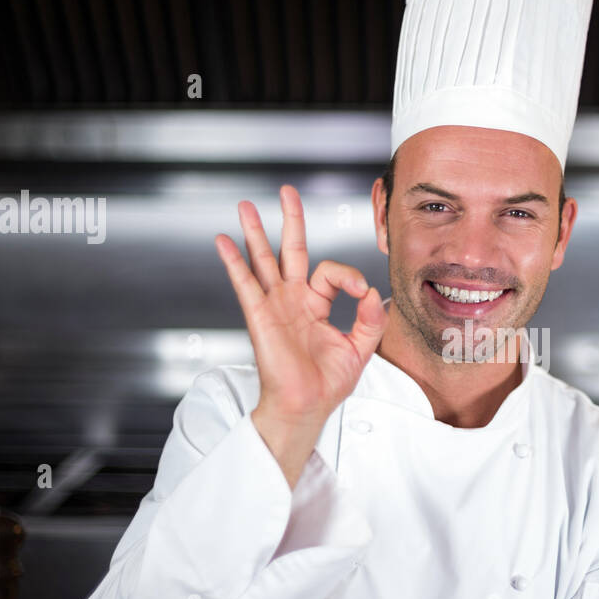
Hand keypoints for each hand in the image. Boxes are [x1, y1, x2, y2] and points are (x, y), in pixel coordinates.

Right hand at [215, 185, 386, 486]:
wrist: (306, 407)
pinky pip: (245, 283)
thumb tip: (375, 292)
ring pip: (263, 260)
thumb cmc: (328, 383)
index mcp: (316, 304)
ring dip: (254, 232)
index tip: (363, 295)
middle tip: (287, 191)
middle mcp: (293, 300)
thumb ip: (372, 319)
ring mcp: (275, 306)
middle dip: (291, 220)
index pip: (332, 273)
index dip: (350, 277)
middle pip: (291, 250)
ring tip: (246, 205)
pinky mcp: (260, 316)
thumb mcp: (361, 348)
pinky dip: (234, 261)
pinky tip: (224, 240)